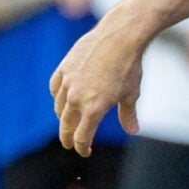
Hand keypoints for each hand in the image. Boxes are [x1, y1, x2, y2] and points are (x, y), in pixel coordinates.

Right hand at [51, 13, 149, 151]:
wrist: (119, 37)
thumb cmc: (129, 66)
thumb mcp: (131, 94)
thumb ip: (128, 115)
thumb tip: (133, 131)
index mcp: (94, 109)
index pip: (81, 137)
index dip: (82, 147)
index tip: (85, 152)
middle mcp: (77, 98)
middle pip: (66, 125)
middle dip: (68, 137)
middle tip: (70, 143)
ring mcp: (68, 82)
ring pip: (59, 107)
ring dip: (63, 117)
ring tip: (68, 121)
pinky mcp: (64, 68)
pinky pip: (55, 88)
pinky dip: (58, 96)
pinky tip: (62, 98)